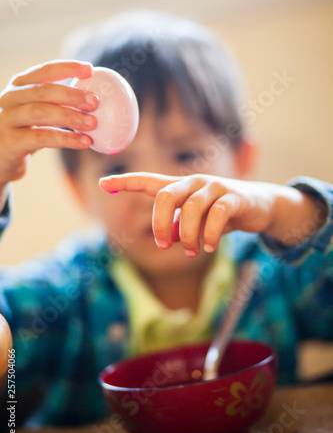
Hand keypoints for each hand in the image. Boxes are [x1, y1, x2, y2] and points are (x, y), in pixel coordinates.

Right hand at [0, 60, 98, 191]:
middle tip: (95, 102)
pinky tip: (84, 142)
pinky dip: (66, 139)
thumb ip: (57, 105)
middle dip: (72, 95)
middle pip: (43, 91)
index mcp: (19, 87)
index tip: (90, 69)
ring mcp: (7, 120)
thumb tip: (97, 101)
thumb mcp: (38, 116)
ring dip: (70, 117)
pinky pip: (41, 137)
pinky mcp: (11, 142)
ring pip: (41, 112)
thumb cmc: (25, 136)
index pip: (44, 71)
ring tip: (93, 124)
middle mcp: (10, 99)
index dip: (68, 67)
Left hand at [99, 172, 278, 255]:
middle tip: (163, 246)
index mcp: (180, 188)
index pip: (148, 181)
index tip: (103, 183)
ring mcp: (215, 187)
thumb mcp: (196, 223)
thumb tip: (167, 239)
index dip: (125, 182)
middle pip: (165, 196)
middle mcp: (194, 183)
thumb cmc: (221, 214)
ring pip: (191, 208)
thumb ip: (178, 228)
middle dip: (159, 224)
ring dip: (188, 236)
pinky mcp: (234, 197)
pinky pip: (216, 214)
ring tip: (192, 251)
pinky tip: (209, 247)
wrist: (261, 206)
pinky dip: (210, 235)